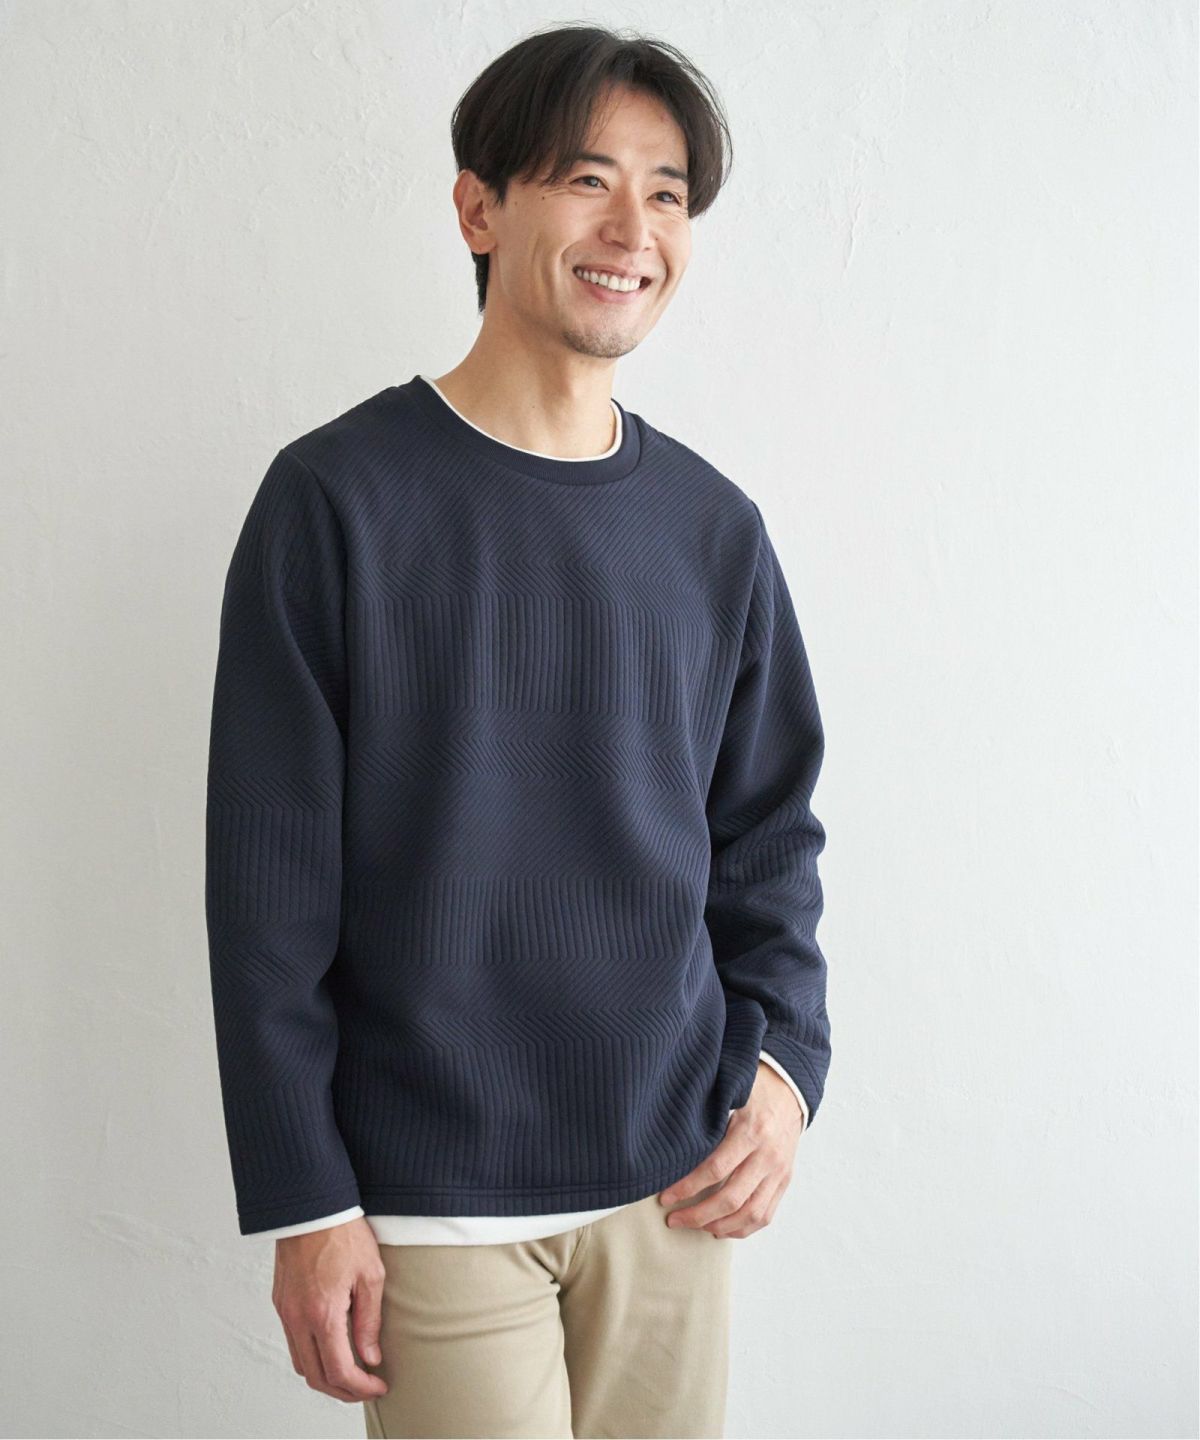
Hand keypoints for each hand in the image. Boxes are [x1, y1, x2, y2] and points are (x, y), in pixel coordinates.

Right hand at [272, 1217, 389, 1402]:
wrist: (311, 1205)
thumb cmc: (344, 1234)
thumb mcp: (370, 1275)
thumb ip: (369, 1321)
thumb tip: (371, 1358)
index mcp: (322, 1314)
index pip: (339, 1371)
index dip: (361, 1388)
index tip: (379, 1386)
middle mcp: (297, 1319)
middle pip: (316, 1377)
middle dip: (343, 1391)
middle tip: (368, 1387)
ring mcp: (285, 1312)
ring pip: (301, 1363)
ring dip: (326, 1376)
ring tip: (353, 1371)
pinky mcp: (280, 1302)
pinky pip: (293, 1342)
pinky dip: (312, 1356)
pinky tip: (332, 1347)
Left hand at [657, 1060, 804, 1238]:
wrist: (790, 1090)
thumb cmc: (752, 1090)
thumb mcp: (729, 1097)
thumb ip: (707, 1121)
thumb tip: (671, 1146)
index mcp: (751, 1131)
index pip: (714, 1169)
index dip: (687, 1187)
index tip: (666, 1197)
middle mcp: (768, 1155)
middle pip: (731, 1198)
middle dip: (698, 1215)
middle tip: (674, 1219)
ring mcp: (779, 1171)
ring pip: (750, 1214)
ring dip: (719, 1226)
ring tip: (694, 1226)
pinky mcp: (784, 1181)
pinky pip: (765, 1215)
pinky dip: (742, 1228)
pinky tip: (720, 1229)